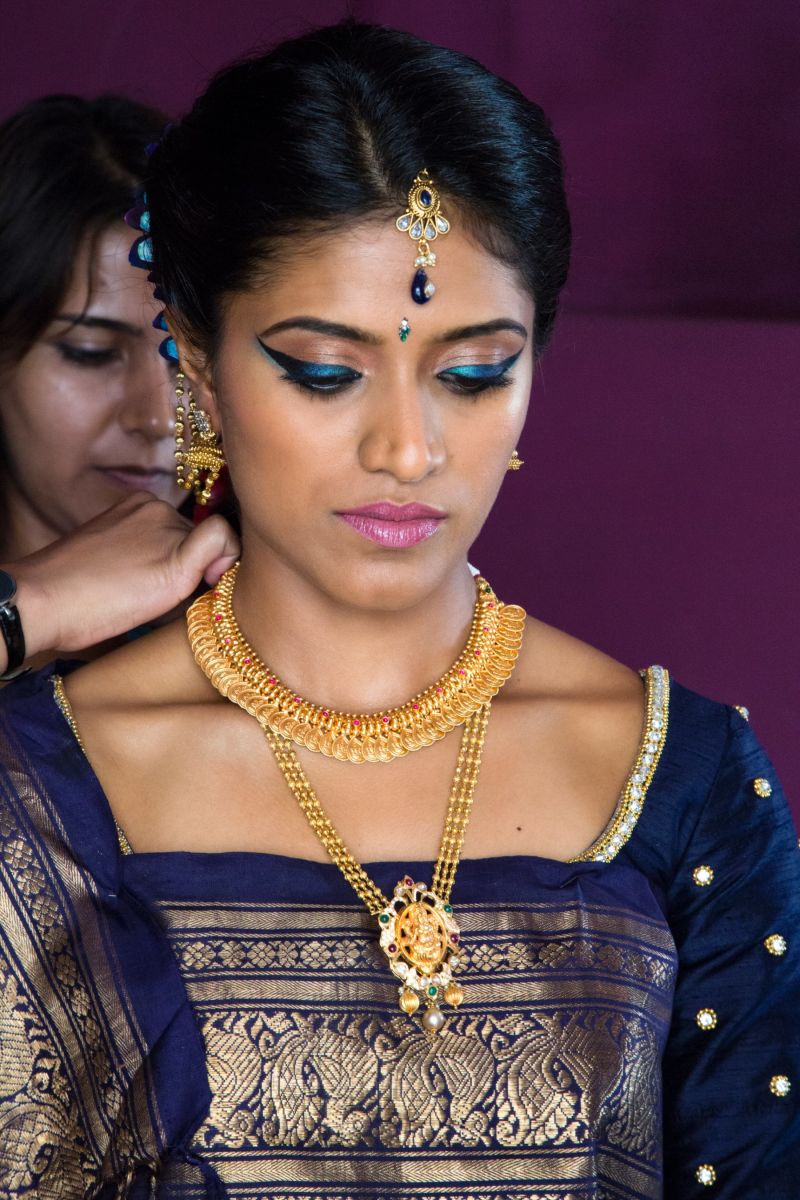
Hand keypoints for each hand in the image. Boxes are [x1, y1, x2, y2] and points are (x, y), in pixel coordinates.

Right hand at [1, 493, 239, 663]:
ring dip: (200, 579)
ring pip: (213, 548)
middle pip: (200, 541)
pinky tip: (205, 584)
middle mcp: (156, 509)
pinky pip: (222, 541)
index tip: (173, 582)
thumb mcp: (113, 560)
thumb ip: (148, 557)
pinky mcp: (175, 556)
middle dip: (193, 571)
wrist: (41, 599)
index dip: (188, 557)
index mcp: (138, 506)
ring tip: (165, 602)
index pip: (184, 529)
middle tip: (162, 600)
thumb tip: (194, 575)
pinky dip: (226, 562)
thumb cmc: (70, 592)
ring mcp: (166, 528)